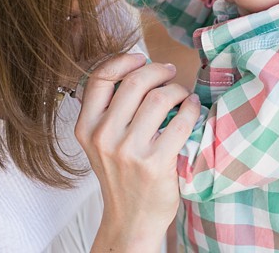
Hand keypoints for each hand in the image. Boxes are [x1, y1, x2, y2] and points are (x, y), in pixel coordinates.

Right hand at [75, 53, 199, 251]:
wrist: (131, 219)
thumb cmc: (121, 174)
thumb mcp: (100, 142)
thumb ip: (109, 109)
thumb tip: (138, 66)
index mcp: (86, 127)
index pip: (100, 77)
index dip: (124, 61)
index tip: (141, 58)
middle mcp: (103, 137)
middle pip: (135, 82)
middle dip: (158, 70)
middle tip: (170, 72)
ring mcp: (129, 151)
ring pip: (159, 98)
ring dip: (176, 90)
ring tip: (181, 95)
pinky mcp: (156, 163)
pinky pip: (180, 121)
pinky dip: (191, 109)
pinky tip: (192, 109)